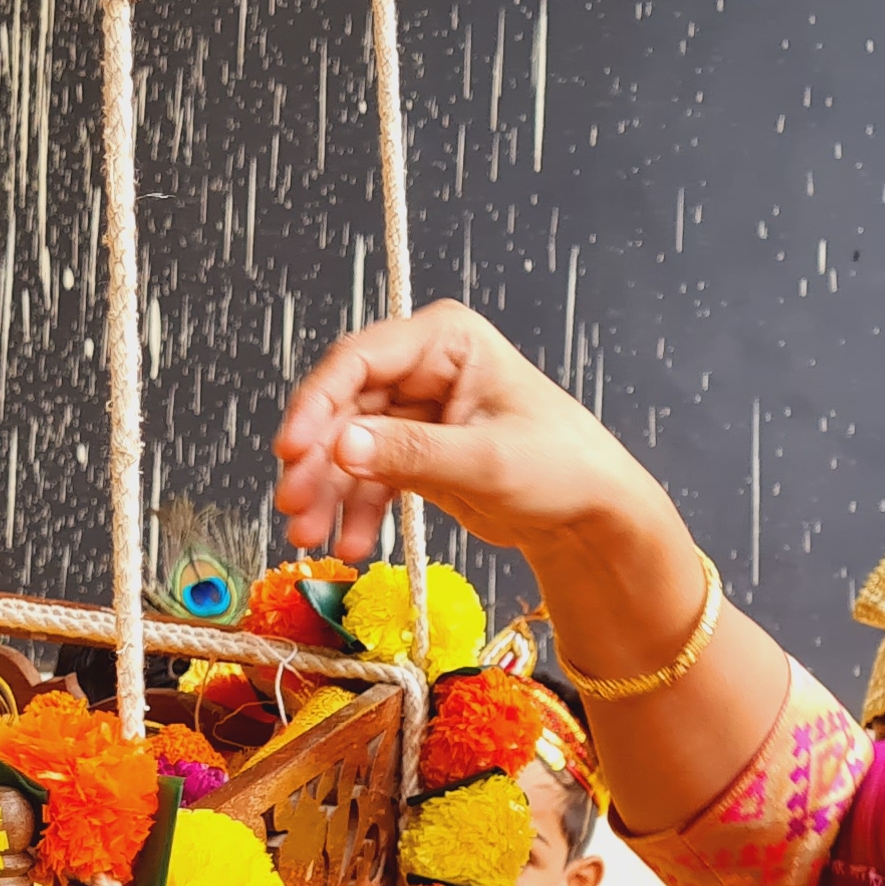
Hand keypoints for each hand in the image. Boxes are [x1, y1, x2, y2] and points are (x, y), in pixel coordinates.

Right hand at [271, 302, 675, 564]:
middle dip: (316, 460)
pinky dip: (355, 510)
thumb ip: (412, 453)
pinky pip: (368, 476)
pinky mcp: (415, 451)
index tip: (292, 451)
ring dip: (326, 492)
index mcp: (447, 341)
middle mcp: (425, 366)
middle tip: (293, 506)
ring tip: (309, 536)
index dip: (317, 404)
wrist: (592, 517)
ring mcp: (416, 410)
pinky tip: (350, 544)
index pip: (360, 361)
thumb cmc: (562, 469)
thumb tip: (341, 446)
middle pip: (344, 406)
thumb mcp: (485, 461)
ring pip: (348, 446)